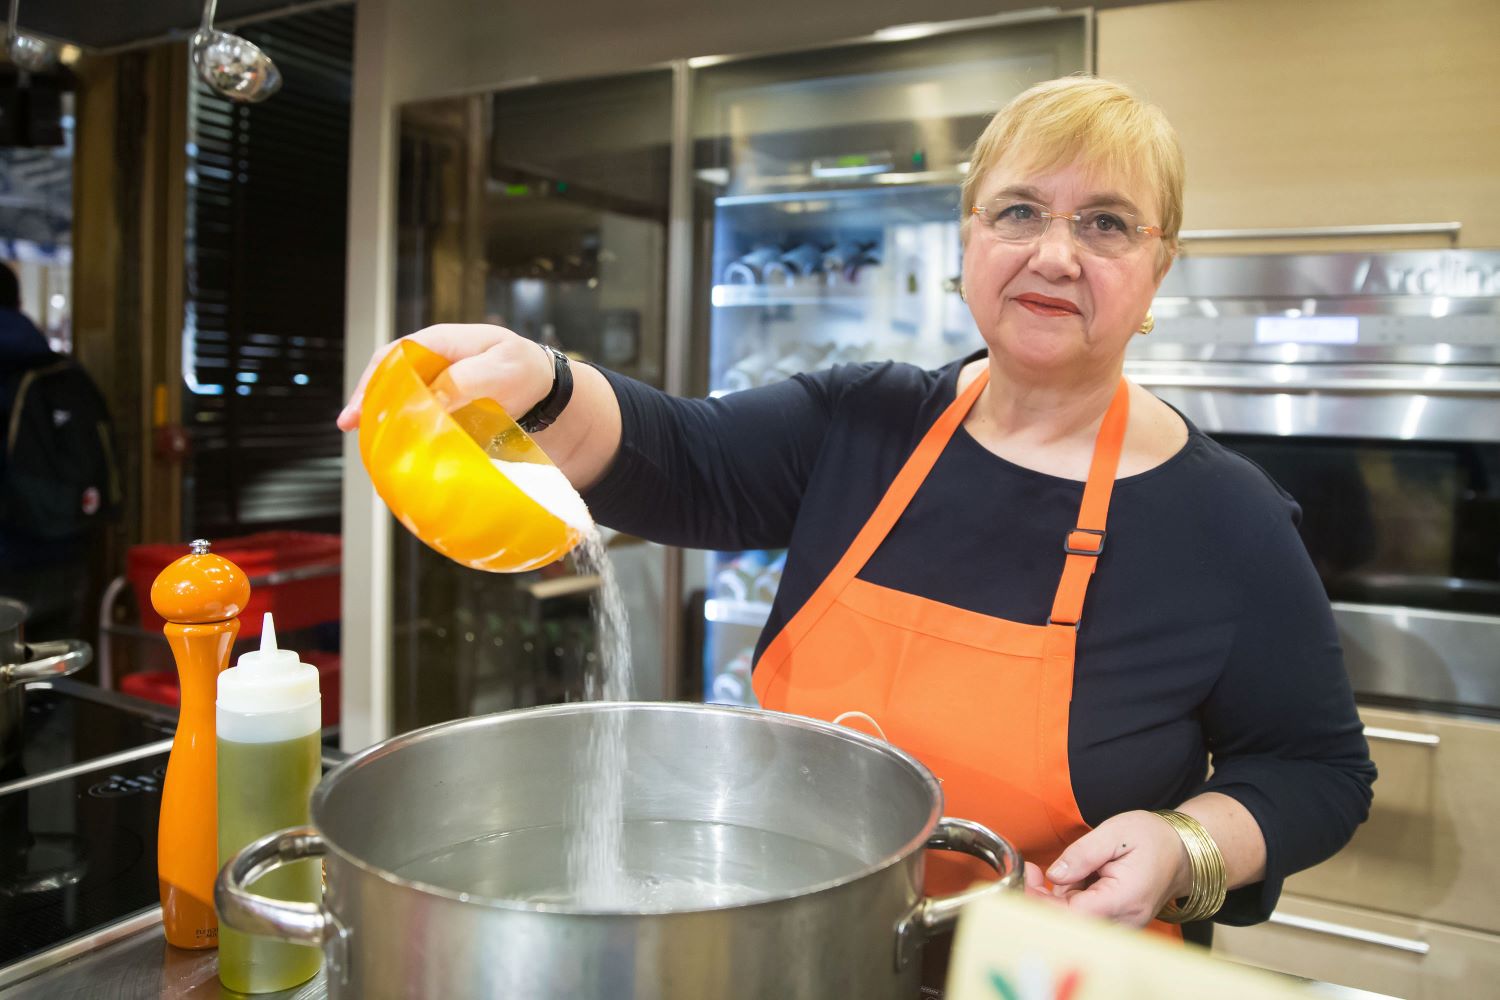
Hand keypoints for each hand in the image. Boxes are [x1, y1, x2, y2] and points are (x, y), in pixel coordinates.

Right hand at [336, 324, 553, 430]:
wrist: (550, 394)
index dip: (372, 380)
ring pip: (401, 402)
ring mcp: (438, 389)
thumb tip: (433, 397)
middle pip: (389, 379)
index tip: (358, 410)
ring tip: (372, 446)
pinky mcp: (445, 413)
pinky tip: (401, 454)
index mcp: (441, 343)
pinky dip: (408, 436)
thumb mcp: (502, 367)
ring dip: (386, 422)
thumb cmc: (526, 371)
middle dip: (368, 403)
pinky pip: (419, 422)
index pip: (394, 356)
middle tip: (353, 428)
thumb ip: (466, 378)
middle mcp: (433, 365)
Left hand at [1035, 811, 1190, 927]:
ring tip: (1064, 870)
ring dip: (1057, 898)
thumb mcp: (1115, 832)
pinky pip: (1084, 919)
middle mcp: (1124, 922)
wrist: (1182, 853)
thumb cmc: (1152, 839)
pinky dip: (1070, 901)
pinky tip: (1075, 881)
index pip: (1072, 915)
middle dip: (1043, 898)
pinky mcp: (1116, 925)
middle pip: (1069, 923)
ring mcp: (1122, 927)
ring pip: (1074, 922)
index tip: (1028, 874)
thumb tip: (1054, 874)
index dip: (1042, 899)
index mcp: (1124, 899)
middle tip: (1032, 871)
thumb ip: (1082, 854)